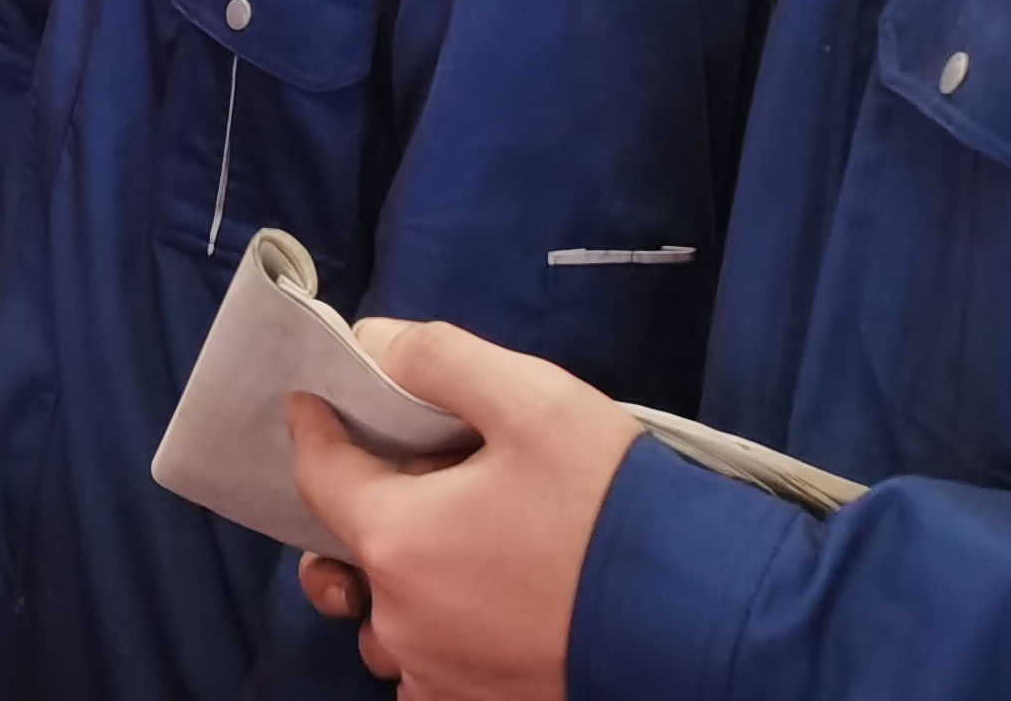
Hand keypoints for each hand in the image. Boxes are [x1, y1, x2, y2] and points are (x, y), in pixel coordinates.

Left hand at [286, 319, 640, 699]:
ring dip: (403, 581)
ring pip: (387, 622)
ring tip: (461, 543)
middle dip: (369, 508)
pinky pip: (428, 671)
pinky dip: (439, 635)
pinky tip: (487, 601)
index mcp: (397, 540)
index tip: (313, 399)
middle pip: (351, 553)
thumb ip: (438, 360)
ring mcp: (437, 676)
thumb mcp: (532, 399)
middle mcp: (400, 621)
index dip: (314, 428)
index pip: (319, 474)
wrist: (697, 614)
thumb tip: (371, 343)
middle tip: (423, 475)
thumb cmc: (609, 502)